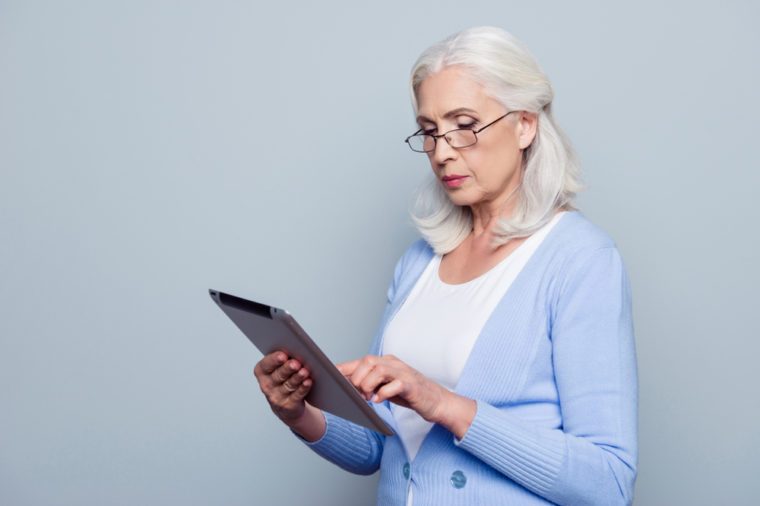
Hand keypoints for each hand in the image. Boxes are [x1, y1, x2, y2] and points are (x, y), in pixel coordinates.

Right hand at [253, 351, 312, 425]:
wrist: (287, 403)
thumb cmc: (284, 378)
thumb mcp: (280, 367)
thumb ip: (285, 359)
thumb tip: (297, 350)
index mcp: (262, 372)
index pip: (265, 365)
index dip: (274, 360)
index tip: (283, 355)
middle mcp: (267, 385)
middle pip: (278, 375)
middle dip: (287, 368)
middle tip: (295, 363)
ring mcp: (276, 397)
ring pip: (289, 385)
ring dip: (297, 378)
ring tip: (304, 372)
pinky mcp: (288, 405)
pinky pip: (296, 395)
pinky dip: (303, 388)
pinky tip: (308, 382)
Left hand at [337, 354, 476, 437]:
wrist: (437, 401)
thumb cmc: (410, 394)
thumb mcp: (387, 386)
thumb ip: (371, 383)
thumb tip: (348, 387)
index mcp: (386, 362)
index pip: (361, 361)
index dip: (345, 368)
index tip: (330, 376)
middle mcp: (394, 364)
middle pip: (368, 361)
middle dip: (357, 377)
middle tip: (356, 393)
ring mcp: (404, 373)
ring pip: (379, 369)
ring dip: (368, 384)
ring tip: (367, 397)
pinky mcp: (412, 385)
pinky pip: (395, 384)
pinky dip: (384, 393)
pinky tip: (378, 401)